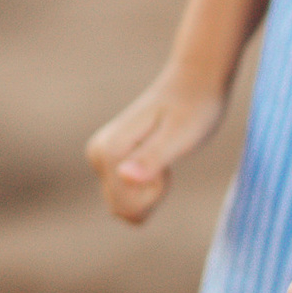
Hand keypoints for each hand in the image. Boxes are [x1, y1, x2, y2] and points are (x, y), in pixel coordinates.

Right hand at [86, 65, 227, 225]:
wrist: (194, 84)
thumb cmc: (194, 109)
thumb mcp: (180, 137)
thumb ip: (151, 158)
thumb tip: (124, 176)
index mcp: (110, 151)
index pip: (127, 206)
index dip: (156, 192)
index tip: (167, 159)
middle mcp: (97, 153)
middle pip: (121, 208)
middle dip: (151, 194)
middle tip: (167, 158)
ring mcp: (100, 156)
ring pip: (122, 203)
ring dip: (149, 191)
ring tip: (163, 157)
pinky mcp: (108, 158)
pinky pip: (125, 194)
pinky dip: (146, 187)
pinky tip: (158, 160)